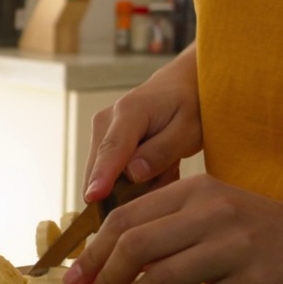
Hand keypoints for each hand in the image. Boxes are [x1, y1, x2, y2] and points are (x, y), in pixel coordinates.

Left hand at [62, 174, 282, 283]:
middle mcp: (212, 212)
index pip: (126, 217)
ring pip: (161, 278)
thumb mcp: (213, 210)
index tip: (73, 277)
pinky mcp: (256, 281)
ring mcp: (235, 246)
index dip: (93, 250)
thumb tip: (104, 260)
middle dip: (103, 278)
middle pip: (135, 245)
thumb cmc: (260, 232)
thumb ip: (167, 224)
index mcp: (195, 189)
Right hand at [83, 46, 201, 202]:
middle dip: (130, 188)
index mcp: (130, 112)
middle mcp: (106, 120)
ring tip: (167, 167)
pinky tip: (156, 166)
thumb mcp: (189, 130)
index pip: (112, 149)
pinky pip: (111, 172)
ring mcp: (100, 130)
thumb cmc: (190, 106)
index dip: (102, 175)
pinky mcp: (101, 140)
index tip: (92, 198)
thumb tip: (132, 174)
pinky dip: (134, 178)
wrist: (181, 86)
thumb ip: (162, 152)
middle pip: (102, 168)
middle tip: (169, 175)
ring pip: (107, 174)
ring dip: (136, 183)